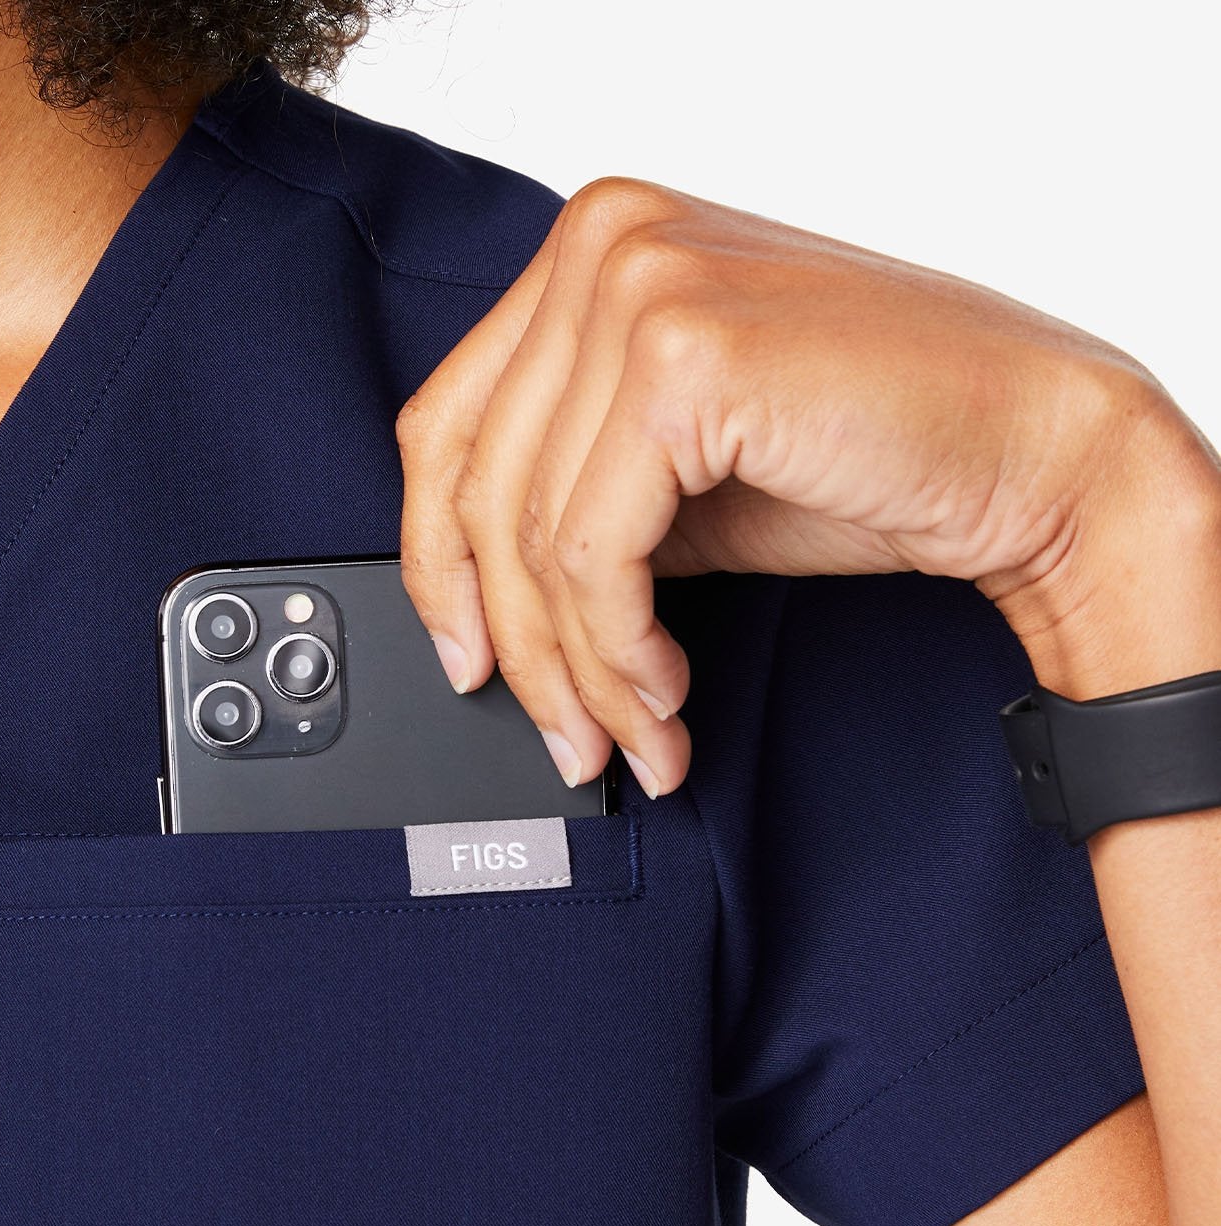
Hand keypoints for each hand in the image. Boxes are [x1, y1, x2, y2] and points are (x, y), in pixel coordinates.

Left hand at [396, 177, 1220, 792]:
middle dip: (517, 647)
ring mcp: (639, 285)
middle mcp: (602, 243)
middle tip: (563, 740)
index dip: (437, 564)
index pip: (446, 425)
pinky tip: (664, 697)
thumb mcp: (675, 478)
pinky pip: (593, 551)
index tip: (465, 657)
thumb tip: (476, 603)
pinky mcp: (683, 357)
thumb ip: (570, 499)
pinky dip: (618, 652)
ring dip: (581, 674)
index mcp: (591, 252)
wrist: (1030, 452)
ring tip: (634, 739)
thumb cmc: (867, 460)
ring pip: (534, 538)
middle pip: (479, 491)